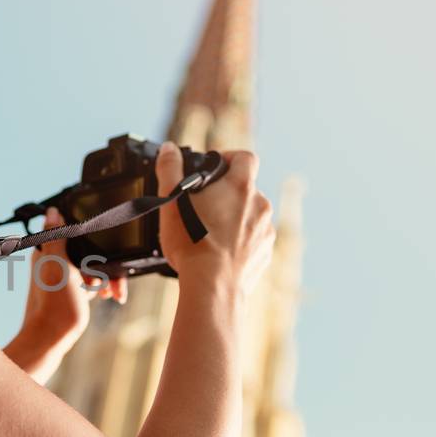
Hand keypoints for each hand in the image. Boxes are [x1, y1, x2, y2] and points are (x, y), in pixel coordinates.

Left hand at [10, 206, 126, 382]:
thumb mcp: (58, 266)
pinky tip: (108, 297)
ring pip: (93, 267)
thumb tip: (52, 211)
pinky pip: (91, 281)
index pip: (76, 232)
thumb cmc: (54, 305)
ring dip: (106, 278)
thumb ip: (56, 238)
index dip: (94, 238)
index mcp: (49, 250)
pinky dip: (101, 287)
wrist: (50, 339)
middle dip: (104, 263)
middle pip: (89, 250)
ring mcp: (64, 276)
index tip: (108, 249)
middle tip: (110, 281)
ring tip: (112, 293)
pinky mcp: (71, 290)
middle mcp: (55, 260)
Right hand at [153, 141, 274, 297]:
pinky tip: (218, 252)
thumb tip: (169, 149)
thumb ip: (170, 168)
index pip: (245, 157)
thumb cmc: (192, 244)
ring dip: (233, 219)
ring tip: (208, 234)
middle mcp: (260, 205)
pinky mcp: (265, 254)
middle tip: (202, 207)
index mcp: (240, 187)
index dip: (230, 157)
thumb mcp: (172, 200)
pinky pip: (253, 240)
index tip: (214, 168)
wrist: (212, 287)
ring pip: (250, 216)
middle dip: (226, 194)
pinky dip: (239, 242)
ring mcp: (265, 231)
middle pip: (245, 188)